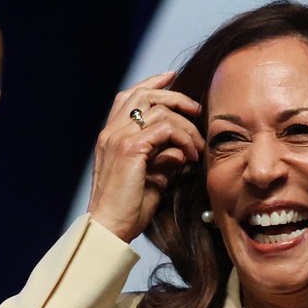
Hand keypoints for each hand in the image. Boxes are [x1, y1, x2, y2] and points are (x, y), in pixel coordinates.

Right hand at [87, 71, 204, 242]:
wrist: (110, 228)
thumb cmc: (128, 210)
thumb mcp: (150, 179)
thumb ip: (163, 160)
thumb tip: (182, 150)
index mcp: (111, 137)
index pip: (130, 97)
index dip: (153, 83)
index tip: (174, 79)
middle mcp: (111, 133)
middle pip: (145, 94)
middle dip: (176, 97)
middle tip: (197, 109)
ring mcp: (118, 139)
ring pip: (159, 110)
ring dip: (185, 126)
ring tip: (197, 147)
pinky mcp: (131, 149)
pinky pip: (165, 129)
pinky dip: (183, 138)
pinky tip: (190, 155)